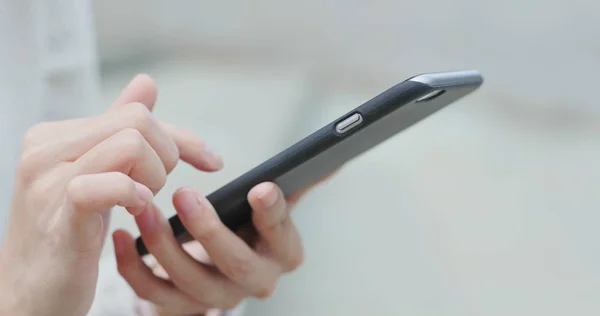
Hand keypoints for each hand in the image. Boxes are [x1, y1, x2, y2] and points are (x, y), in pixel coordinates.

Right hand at [0, 75, 222, 315]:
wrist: (31, 293)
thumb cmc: (68, 233)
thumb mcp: (95, 174)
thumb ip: (117, 129)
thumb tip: (147, 83)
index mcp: (55, 134)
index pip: (136, 113)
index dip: (182, 138)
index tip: (212, 162)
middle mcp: (45, 147)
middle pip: (139, 121)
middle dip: (168, 156)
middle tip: (156, 189)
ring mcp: (48, 179)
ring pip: (132, 143)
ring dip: (155, 177)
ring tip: (141, 202)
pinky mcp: (60, 213)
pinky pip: (112, 184)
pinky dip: (135, 195)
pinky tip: (136, 210)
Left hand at [112, 173, 334, 314]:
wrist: (219, 264)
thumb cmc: (247, 225)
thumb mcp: (271, 204)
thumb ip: (296, 181)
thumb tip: (332, 159)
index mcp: (283, 251)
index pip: (281, 231)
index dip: (272, 212)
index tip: (259, 188)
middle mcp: (257, 280)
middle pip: (237, 264)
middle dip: (210, 231)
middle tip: (185, 194)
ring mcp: (219, 298)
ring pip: (193, 283)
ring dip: (164, 246)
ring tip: (143, 207)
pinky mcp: (183, 308)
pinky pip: (156, 295)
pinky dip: (135, 269)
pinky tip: (122, 236)